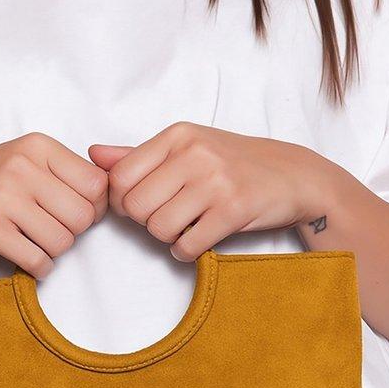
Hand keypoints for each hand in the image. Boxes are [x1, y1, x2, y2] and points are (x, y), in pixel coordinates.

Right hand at [0, 133, 108, 278]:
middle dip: (73, 232)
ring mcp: (3, 197)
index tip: (77, 212)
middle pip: (83, 217)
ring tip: (35, 242)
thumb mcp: (26, 160)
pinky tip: (27, 257)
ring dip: (54, 251)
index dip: (95, 206)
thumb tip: (115, 191)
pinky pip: (38, 260)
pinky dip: (40, 268)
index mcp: (37, 146)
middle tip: (52, 230)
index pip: (97, 183)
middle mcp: (21, 166)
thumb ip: (66, 171)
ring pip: (63, 241)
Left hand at [89, 123, 327, 259]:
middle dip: (147, 222)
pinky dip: (187, 252)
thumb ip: (137, 155)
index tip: (144, 205)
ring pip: (159, 229)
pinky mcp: (233, 210)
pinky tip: (200, 239)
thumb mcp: (187, 148)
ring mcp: (215, 181)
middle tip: (169, 218)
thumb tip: (93, 155)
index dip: (123, 202)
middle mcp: (194, 153)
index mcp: (177, 135)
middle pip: (135, 207)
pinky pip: (187, 245)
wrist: (295, 176)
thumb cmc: (234, 164)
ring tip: (187, 227)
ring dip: (168, 238)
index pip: (120, 178)